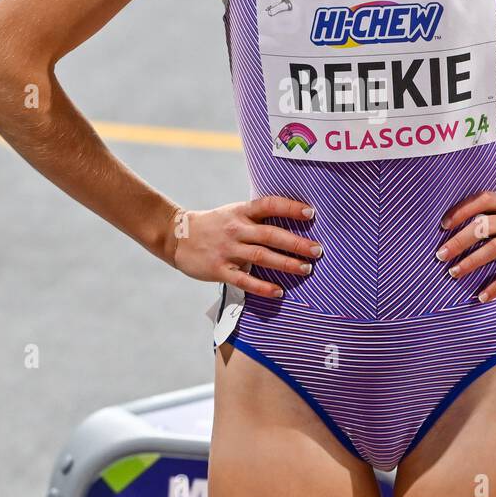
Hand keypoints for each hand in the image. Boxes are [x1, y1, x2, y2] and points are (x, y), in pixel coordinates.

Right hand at [163, 195, 320, 297]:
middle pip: (271, 234)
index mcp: (241, 212)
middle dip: (296, 243)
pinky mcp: (220, 269)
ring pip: (261, 256)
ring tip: (306, 269)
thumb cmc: (214, 225)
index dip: (290, 208)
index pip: (269, 205)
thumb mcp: (233, 212)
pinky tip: (278, 291)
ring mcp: (227, 250)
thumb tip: (291, 220)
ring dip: (286, 264)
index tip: (311, 214)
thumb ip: (257, 217)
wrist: (177, 236)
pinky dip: (262, 287)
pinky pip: (244, 279)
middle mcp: (236, 229)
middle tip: (318, 250)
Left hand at [436, 191, 495, 301]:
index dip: (461, 210)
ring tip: (453, 273)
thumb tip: (472, 226)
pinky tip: (482, 296)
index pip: (483, 200)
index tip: (443, 224)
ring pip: (494, 248)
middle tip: (439, 254)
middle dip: (457, 241)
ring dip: (470, 262)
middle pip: (482, 225)